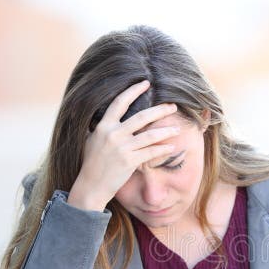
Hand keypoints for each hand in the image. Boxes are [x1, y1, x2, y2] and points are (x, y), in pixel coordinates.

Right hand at [68, 80, 180, 210]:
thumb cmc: (92, 164)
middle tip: (173, 106)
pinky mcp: (129, 161)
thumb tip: (106, 117)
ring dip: (166, 131)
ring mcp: (121, 148)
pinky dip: (162, 149)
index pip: (119, 102)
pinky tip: (172, 147)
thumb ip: (101, 128)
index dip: (133, 91)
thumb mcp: (92, 140)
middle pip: (141, 117)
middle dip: (159, 110)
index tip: (146, 83)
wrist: (90, 186)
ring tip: (177, 129)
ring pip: (149, 135)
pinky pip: (151, 152)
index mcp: (103, 126)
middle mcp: (112, 134)